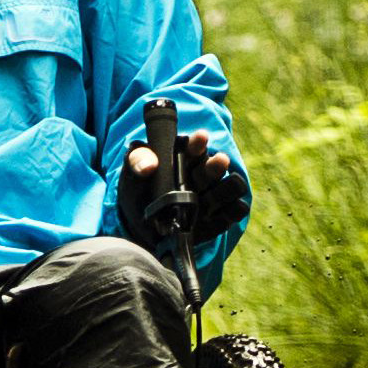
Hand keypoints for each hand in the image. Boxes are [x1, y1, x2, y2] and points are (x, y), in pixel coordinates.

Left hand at [119, 129, 249, 243]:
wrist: (142, 230)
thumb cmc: (138, 195)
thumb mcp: (131, 176)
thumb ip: (137, 162)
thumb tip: (149, 165)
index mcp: (182, 161)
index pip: (193, 148)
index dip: (197, 143)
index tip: (201, 136)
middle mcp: (201, 177)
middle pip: (212, 168)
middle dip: (215, 165)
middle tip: (220, 160)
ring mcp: (211, 197)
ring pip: (229, 187)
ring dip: (229, 186)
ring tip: (228, 185)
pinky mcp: (219, 217)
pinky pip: (235, 211)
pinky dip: (235, 209)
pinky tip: (233, 208)